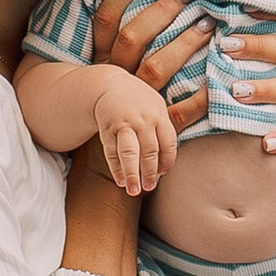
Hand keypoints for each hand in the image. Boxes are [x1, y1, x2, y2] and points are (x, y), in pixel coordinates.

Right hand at [90, 0, 211, 136]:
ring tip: (208, 24)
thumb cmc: (118, 96)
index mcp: (103, 59)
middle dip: (160, 12)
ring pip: (156, 68)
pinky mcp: (157, 125)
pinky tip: (220, 78)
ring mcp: (136, 100)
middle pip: (132, 37)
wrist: (112, 151)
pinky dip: (201, 96)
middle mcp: (117, 76)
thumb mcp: (110, 64)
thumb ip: (122, 33)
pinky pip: (181, 110)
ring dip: (183, 44)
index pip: (106, 18)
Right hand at [93, 74, 178, 193]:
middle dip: (150, 172)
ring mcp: (123, 124)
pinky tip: (120, 181)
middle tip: (149, 187)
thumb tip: (166, 164)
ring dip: (132, 173)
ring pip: (129, 152)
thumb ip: (164, 131)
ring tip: (133, 190)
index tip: (162, 173)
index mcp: (159, 115)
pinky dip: (116, 168)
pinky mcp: (107, 129)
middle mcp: (142, 120)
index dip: (167, 161)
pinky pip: (111, 152)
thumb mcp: (157, 107)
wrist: (109, 85)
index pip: (168, 143)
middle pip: (149, 151)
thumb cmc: (139, 101)